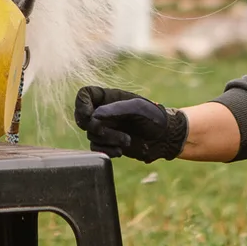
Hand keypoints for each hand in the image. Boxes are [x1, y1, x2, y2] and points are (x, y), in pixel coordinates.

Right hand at [73, 86, 187, 161]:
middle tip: (105, 130)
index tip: (88, 114)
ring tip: (127, 140)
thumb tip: (94, 117)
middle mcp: (104, 112)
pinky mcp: (109, 143)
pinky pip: (97, 148)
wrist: (165, 138)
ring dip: (108, 139)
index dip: (81, 104)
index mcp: (109, 97)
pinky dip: (107, 150)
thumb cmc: (153, 117)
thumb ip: (114, 110)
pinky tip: (121, 151)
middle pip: (84, 118)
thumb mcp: (136, 108)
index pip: (84, 95)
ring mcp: (105, 128)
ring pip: (92, 135)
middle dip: (95, 127)